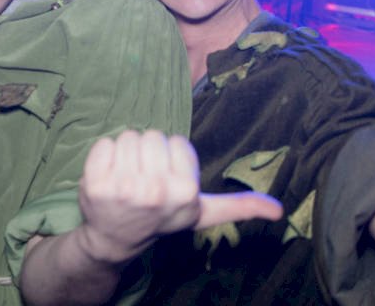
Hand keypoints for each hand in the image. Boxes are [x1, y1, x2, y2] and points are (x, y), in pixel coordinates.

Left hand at [77, 130, 282, 264]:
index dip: (172, 157)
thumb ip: (238, 206)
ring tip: (127, 178)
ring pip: (128, 137)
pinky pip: (103, 144)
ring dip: (126, 154)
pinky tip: (108, 177)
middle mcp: (155, 192)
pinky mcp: (94, 184)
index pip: (177, 141)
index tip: (168, 180)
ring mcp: (123, 188)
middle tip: (145, 180)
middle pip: (152, 136)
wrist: (115, 238)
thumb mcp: (201, 213)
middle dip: (149, 153)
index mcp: (185, 193)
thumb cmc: (161, 217)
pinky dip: (103, 155)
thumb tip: (280, 211)